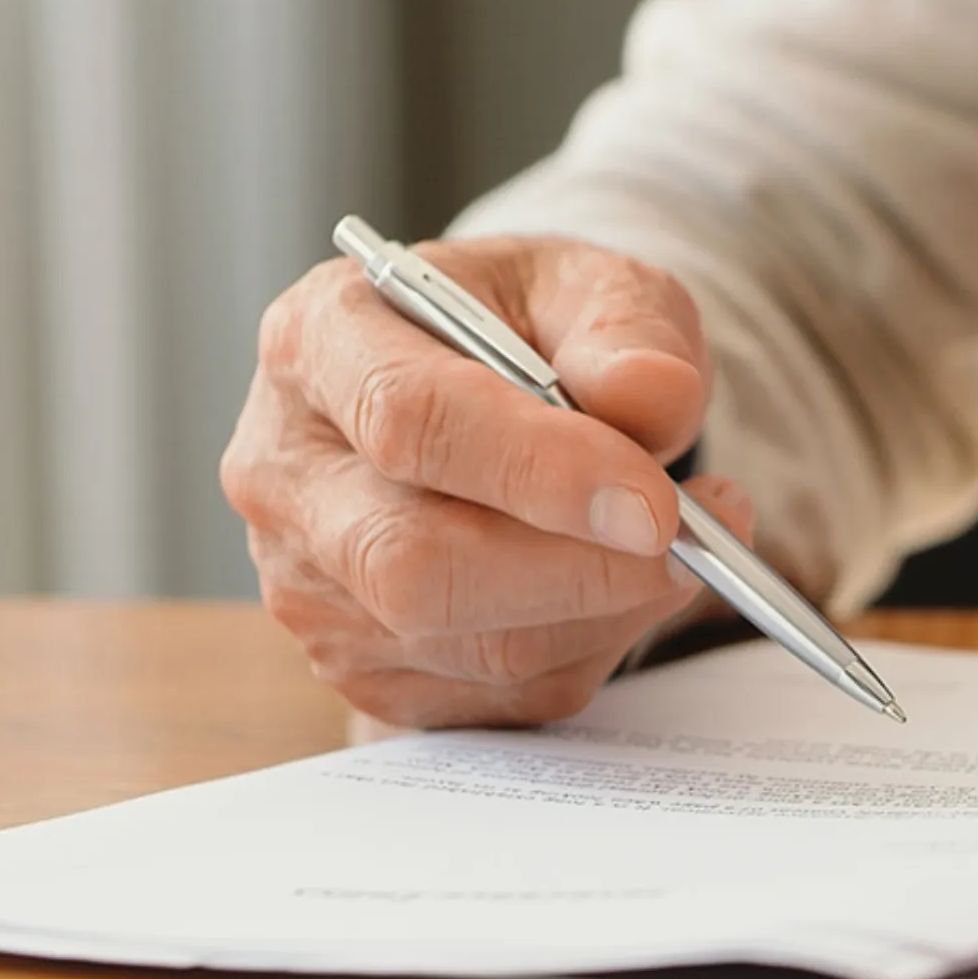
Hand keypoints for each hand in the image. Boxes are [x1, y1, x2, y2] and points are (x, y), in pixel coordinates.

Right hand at [221, 235, 751, 726]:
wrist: (504, 395)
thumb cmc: (536, 330)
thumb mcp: (593, 285)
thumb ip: (625, 327)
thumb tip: (651, 393)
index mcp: (318, 341)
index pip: (406, 418)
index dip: (537, 469)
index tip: (653, 502)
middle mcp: (285, 470)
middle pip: (411, 559)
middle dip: (575, 567)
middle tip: (692, 541)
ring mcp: (307, 582)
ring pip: (460, 642)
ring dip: (601, 609)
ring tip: (684, 545)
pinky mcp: (361, 666)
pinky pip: (494, 694)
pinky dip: (588, 648)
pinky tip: (624, 585)